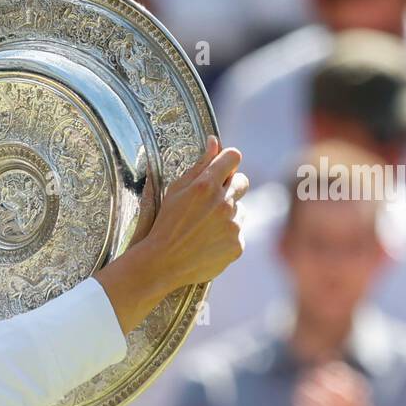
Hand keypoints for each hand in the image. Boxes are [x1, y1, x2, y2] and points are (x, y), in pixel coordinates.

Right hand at [95, 137, 245, 331]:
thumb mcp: (176, 191)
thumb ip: (199, 165)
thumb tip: (215, 142)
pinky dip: (227, 235)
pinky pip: (239, 232)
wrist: (162, 263)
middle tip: (212, 201)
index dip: (227, 161)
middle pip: (242, 181)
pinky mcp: (237, 245)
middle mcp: (223, 203)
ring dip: (229, 213)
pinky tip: (208, 242)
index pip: (233, 156)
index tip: (221, 169)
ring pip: (241, 209)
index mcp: (206, 185)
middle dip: (230, 186)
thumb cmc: (164, 224)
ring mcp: (233, 225)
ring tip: (205, 226)